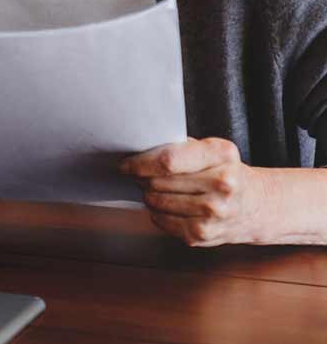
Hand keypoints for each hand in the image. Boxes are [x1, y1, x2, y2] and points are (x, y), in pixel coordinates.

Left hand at [120, 138, 277, 246]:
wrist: (255, 205)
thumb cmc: (225, 173)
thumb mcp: (211, 150)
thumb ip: (180, 148)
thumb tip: (139, 149)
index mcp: (222, 155)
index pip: (167, 161)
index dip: (139, 163)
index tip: (126, 164)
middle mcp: (222, 184)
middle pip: (157, 181)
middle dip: (143, 178)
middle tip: (144, 176)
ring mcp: (213, 212)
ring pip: (156, 201)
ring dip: (150, 195)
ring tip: (160, 190)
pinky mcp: (202, 233)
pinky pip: (160, 220)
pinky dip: (157, 213)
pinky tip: (171, 207)